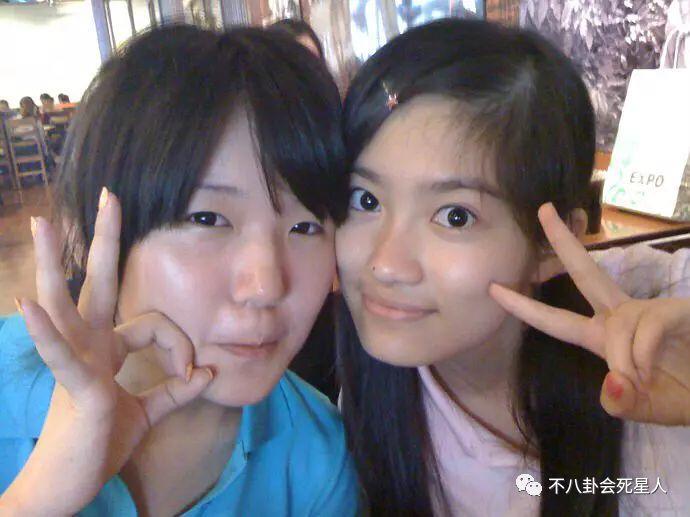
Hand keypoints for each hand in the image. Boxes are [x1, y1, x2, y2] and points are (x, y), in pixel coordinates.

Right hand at [1, 189, 212, 514]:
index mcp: (106, 349)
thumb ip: (176, 391)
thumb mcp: (148, 412)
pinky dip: (46, 331)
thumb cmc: (101, 444)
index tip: (193, 374)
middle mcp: (87, 346)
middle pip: (96, 283)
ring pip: (64, 303)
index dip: (181, 346)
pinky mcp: (73, 387)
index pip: (153, 324)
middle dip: (104, 239)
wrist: (70, 487)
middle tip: (108, 196)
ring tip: (42, 225)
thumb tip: (209, 372)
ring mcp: (76, 362)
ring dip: (54, 263)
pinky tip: (28, 304)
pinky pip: (60, 353)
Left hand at [489, 203, 689, 425]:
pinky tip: (654, 371)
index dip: (524, 306)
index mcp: (604, 337)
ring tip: (645, 383)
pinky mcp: (676, 311)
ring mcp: (649, 311)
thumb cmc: (685, 394)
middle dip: (562, 241)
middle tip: (543, 209)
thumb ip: (622, 403)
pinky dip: (644, 356)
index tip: (493, 288)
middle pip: (585, 274)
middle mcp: (621, 317)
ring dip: (626, 360)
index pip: (555, 320)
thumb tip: (613, 383)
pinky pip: (646, 328)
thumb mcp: (645, 408)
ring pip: (618, 326)